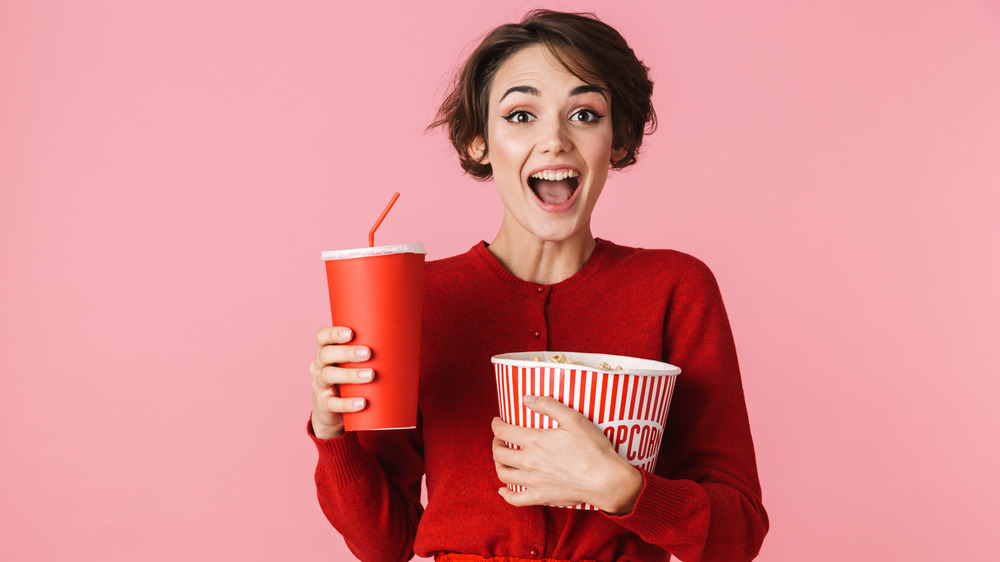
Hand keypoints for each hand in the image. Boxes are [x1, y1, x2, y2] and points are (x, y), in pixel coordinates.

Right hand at [309, 326, 373, 439]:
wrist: (334, 412)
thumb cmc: (351, 380)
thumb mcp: (357, 365)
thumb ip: (372, 353)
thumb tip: (409, 339)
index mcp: (327, 352)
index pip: (322, 337)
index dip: (333, 333)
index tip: (351, 333)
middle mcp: (319, 366)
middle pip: (326, 354)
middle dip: (347, 352)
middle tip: (368, 353)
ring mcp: (320, 385)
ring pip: (328, 375)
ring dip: (350, 374)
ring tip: (371, 375)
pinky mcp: (324, 405)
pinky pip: (333, 403)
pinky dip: (348, 403)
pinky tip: (362, 402)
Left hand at [491, 395, 643, 513]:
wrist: (606, 480)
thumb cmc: (593, 448)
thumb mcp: (573, 419)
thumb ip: (548, 405)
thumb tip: (526, 399)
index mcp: (535, 441)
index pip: (504, 431)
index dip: (496, 424)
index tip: (497, 421)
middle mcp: (529, 462)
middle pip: (499, 453)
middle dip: (495, 443)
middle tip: (500, 438)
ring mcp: (533, 482)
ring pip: (503, 474)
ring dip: (498, 464)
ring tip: (502, 458)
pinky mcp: (541, 497)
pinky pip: (515, 499)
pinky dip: (505, 494)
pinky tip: (503, 489)